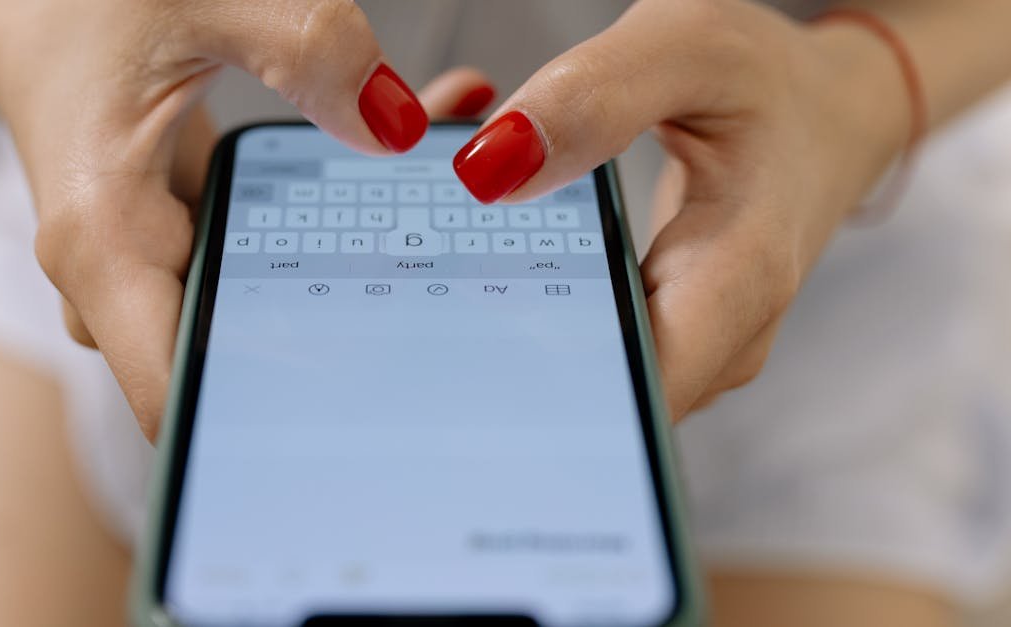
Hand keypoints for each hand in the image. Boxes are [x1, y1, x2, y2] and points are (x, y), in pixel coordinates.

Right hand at [0, 0, 494, 436]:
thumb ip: (301, 48)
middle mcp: (115, 279)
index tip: (363, 416)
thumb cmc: (82, 1)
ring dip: (340, 285)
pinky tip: (384, 197)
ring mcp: (143, 274)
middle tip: (447, 300)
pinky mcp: (172, 253)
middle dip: (339, 342)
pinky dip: (315, 250)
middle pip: (233, 368)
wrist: (30, 7)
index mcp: (103, 239)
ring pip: (250, 323)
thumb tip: (400, 128)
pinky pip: (249, 282)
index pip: (173, 397)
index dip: (258, 429)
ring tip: (434, 228)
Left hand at [452, 0, 908, 418]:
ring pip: (589, 384)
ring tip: (442, 286)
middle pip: (599, 406)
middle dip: (503, 363)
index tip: (455, 366)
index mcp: (737, 278)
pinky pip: (595, 352)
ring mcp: (698, 348)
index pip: (636, 397)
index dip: (544, 401)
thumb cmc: (767, 81)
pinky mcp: (672, 338)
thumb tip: (489, 172)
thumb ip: (593, 99)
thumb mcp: (688, 51)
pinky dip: (539, 319)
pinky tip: (491, 279)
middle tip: (417, 310)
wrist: (828, 113)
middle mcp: (721, 340)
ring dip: (514, 342)